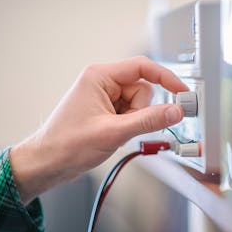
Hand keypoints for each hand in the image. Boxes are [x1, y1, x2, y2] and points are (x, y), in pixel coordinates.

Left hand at [10, 56, 187, 203]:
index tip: (182, 91)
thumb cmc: (67, 144)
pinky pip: (131, 114)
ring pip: (138, 104)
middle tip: (123, 127)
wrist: (48, 163)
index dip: (166, 78)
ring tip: (114, 133)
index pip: (142, 67)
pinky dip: (128, 126)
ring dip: (133, 121)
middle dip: (140, 111)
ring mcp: (105, 97)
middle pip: (142, 89)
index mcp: (100, 76)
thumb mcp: (113, 132)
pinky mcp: (106, 110)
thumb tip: (176, 111)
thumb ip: (148, 120)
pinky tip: (112, 135)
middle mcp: (103, 83)